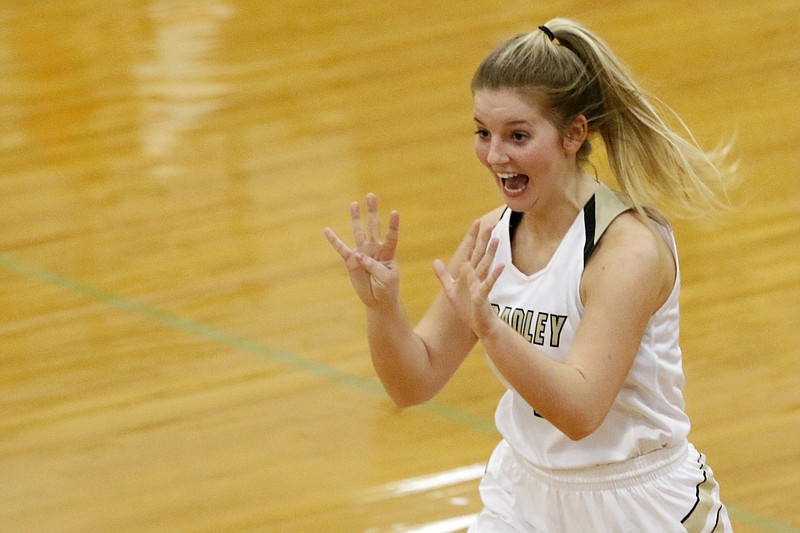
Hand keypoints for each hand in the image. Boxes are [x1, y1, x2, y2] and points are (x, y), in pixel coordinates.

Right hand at [323, 193, 399, 307]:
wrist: (378, 300)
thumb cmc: (387, 289)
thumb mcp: (386, 279)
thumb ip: (374, 266)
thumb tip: (357, 255)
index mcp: (388, 252)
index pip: (391, 236)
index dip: (392, 225)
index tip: (394, 212)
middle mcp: (375, 249)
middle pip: (373, 227)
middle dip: (372, 211)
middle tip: (371, 195)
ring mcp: (362, 253)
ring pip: (358, 232)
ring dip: (356, 218)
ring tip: (354, 204)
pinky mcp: (351, 261)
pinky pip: (341, 248)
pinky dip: (334, 240)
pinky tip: (327, 230)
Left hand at [433, 220, 503, 337]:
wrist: (478, 324)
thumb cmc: (467, 307)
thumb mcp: (450, 289)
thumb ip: (443, 275)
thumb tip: (435, 261)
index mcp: (467, 272)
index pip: (470, 250)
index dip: (473, 237)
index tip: (477, 222)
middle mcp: (475, 275)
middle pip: (479, 253)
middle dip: (483, 239)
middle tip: (489, 223)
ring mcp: (480, 284)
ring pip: (486, 265)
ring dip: (491, 253)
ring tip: (497, 239)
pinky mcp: (482, 295)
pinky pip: (489, 283)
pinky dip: (494, 275)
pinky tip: (501, 266)